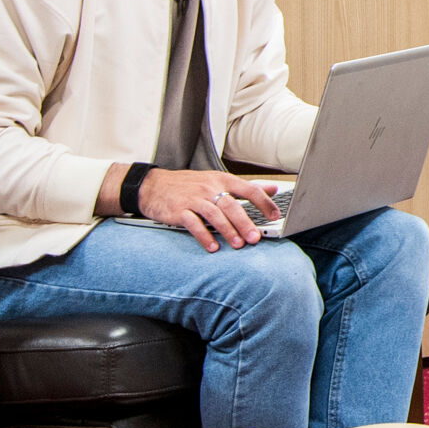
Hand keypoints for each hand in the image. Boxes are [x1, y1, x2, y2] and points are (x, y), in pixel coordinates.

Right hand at [138, 167, 284, 249]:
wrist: (152, 185)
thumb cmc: (188, 185)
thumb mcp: (217, 180)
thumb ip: (246, 187)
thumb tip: (274, 188)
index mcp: (222, 180)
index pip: (248, 189)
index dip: (263, 202)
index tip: (275, 216)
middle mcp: (209, 188)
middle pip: (231, 205)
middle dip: (245, 223)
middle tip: (255, 238)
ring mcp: (193, 199)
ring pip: (214, 215)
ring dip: (227, 231)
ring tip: (238, 245)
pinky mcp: (179, 210)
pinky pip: (193, 224)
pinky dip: (204, 236)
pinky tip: (212, 247)